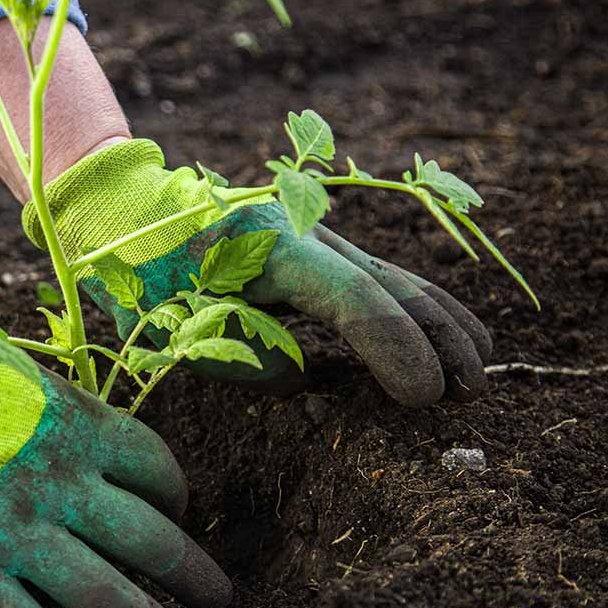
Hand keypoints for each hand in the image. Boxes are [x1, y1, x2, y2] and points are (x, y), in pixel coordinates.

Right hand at [0, 330, 229, 607]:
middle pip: (150, 541)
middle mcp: (62, 484)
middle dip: (195, 578)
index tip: (177, 513)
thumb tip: (87, 444)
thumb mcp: (18, 375)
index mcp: (78, 426)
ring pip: (107, 597)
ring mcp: (19, 533)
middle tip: (222, 603)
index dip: (176, 495)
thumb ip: (60, 412)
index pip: (155, 468)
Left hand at [25, 139, 492, 407]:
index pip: (353, 301)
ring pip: (394, 275)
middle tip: (469, 392)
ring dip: (441, 321)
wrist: (128, 209)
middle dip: (437, 338)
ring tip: (479, 367)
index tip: (423, 397)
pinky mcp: (315, 246)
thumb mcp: (170, 325)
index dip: (396, 349)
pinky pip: (377, 277)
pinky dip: (417, 306)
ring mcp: (314, 233)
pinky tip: (448, 332)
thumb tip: (299, 375)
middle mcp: (305, 232)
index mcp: (269, 248)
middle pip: (390, 284)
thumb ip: (238, 356)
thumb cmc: (141, 273)